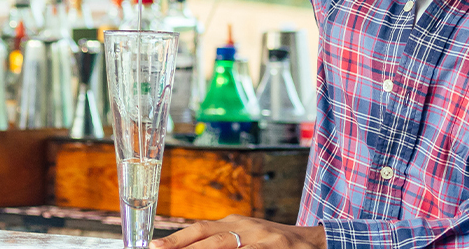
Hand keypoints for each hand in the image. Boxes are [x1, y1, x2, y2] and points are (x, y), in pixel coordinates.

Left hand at [151, 215, 324, 248]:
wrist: (314, 242)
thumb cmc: (273, 243)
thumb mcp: (246, 237)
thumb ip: (218, 241)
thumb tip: (183, 247)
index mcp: (235, 222)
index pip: (200, 229)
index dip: (176, 239)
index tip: (154, 247)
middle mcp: (246, 227)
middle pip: (210, 236)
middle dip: (183, 247)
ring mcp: (263, 239)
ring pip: (226, 246)